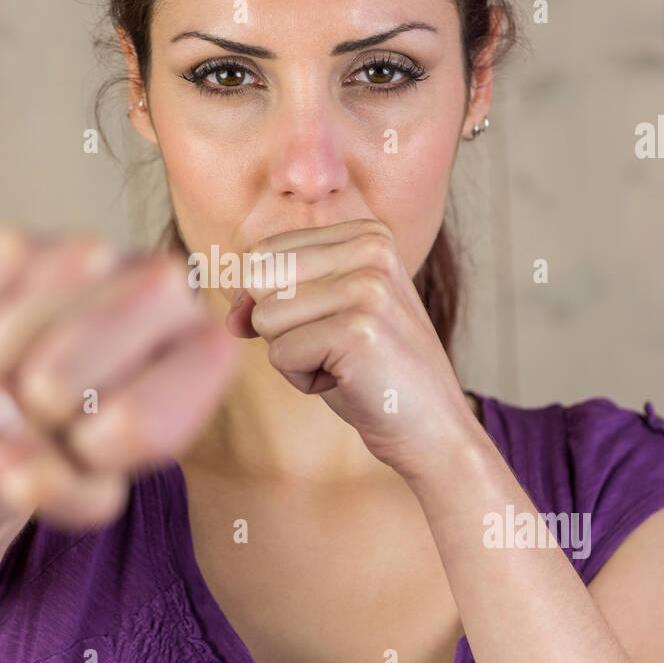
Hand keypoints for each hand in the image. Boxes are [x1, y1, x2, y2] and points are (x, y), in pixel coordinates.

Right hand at [0, 226, 239, 531]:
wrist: (25, 388)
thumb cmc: (76, 440)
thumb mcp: (82, 488)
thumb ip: (50, 484)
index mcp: (208, 349)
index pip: (136, 423)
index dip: (89, 455)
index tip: (89, 448)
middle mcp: (166, 283)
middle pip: (54, 385)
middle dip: (24, 425)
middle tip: (37, 423)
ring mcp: (89, 251)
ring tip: (5, 400)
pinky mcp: (17, 242)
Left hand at [226, 218, 473, 481]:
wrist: (432, 429)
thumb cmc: (369, 373)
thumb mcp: (324, 316)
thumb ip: (275, 295)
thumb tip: (231, 315)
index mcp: (365, 233)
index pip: (264, 252)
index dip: (266, 300)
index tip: (317, 328)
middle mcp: (371, 247)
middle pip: (259, 279)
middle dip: (278, 327)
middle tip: (332, 348)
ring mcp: (368, 286)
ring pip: (265, 317)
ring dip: (292, 355)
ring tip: (342, 364)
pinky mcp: (359, 328)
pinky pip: (280, 354)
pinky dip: (303, 379)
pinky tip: (348, 381)